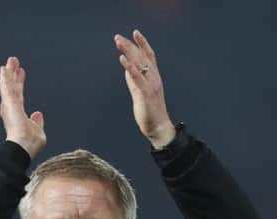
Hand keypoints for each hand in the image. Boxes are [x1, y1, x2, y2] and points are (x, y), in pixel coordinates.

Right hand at [0, 56, 45, 158]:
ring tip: (11, 60)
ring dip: (9, 73)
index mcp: (18, 114)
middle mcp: (12, 109)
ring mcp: (10, 106)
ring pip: (8, 86)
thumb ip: (37, 122)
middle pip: (12, 88)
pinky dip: (5, 78)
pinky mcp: (9, 104)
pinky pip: (7, 88)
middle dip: (13, 75)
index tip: (21, 72)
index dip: (19, 83)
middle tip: (13, 61)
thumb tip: (37, 114)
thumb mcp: (38, 131)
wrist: (23, 148)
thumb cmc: (30, 144)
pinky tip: (4, 69)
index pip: (19, 95)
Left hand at [114, 30, 175, 148]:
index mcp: (154, 77)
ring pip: (139, 64)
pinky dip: (129, 67)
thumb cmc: (150, 111)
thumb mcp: (140, 92)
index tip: (135, 33)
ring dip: (128, 51)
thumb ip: (134, 80)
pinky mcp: (146, 93)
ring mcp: (151, 85)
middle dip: (130, 45)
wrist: (159, 127)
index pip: (149, 56)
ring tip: (118, 42)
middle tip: (118, 37)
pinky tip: (122, 59)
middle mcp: (154, 78)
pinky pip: (137, 77)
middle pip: (142, 57)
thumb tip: (127, 69)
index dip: (143, 44)